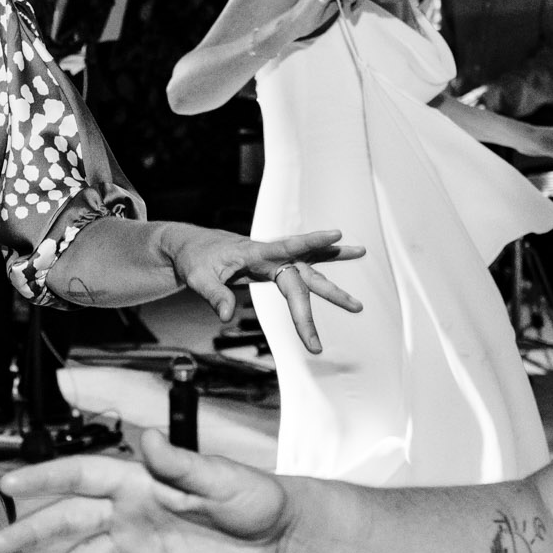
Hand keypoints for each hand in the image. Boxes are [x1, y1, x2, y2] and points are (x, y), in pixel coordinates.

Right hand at [0, 427, 293, 552]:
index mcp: (138, 480)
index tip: (11, 484)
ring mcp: (134, 547)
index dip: (45, 478)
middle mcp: (127, 512)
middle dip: (31, 530)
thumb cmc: (253, 496)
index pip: (81, 476)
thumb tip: (151, 440)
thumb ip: (181, 463)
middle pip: (68, 518)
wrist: (278, 538)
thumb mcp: (220, 476)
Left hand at [159, 225, 362, 353]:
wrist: (191, 247)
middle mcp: (270, 255)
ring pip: (310, 270)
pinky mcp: (274, 265)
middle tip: (356, 308)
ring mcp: (274, 260)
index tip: (337, 235)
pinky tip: (348, 252)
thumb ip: (214, 295)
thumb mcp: (197, 278)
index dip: (312, 242)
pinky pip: (304, 265)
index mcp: (254, 252)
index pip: (287, 247)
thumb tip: (226, 316)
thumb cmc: (194, 260)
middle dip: (327, 296)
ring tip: (361, 281)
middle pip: (302, 277)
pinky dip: (325, 258)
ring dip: (335, 278)